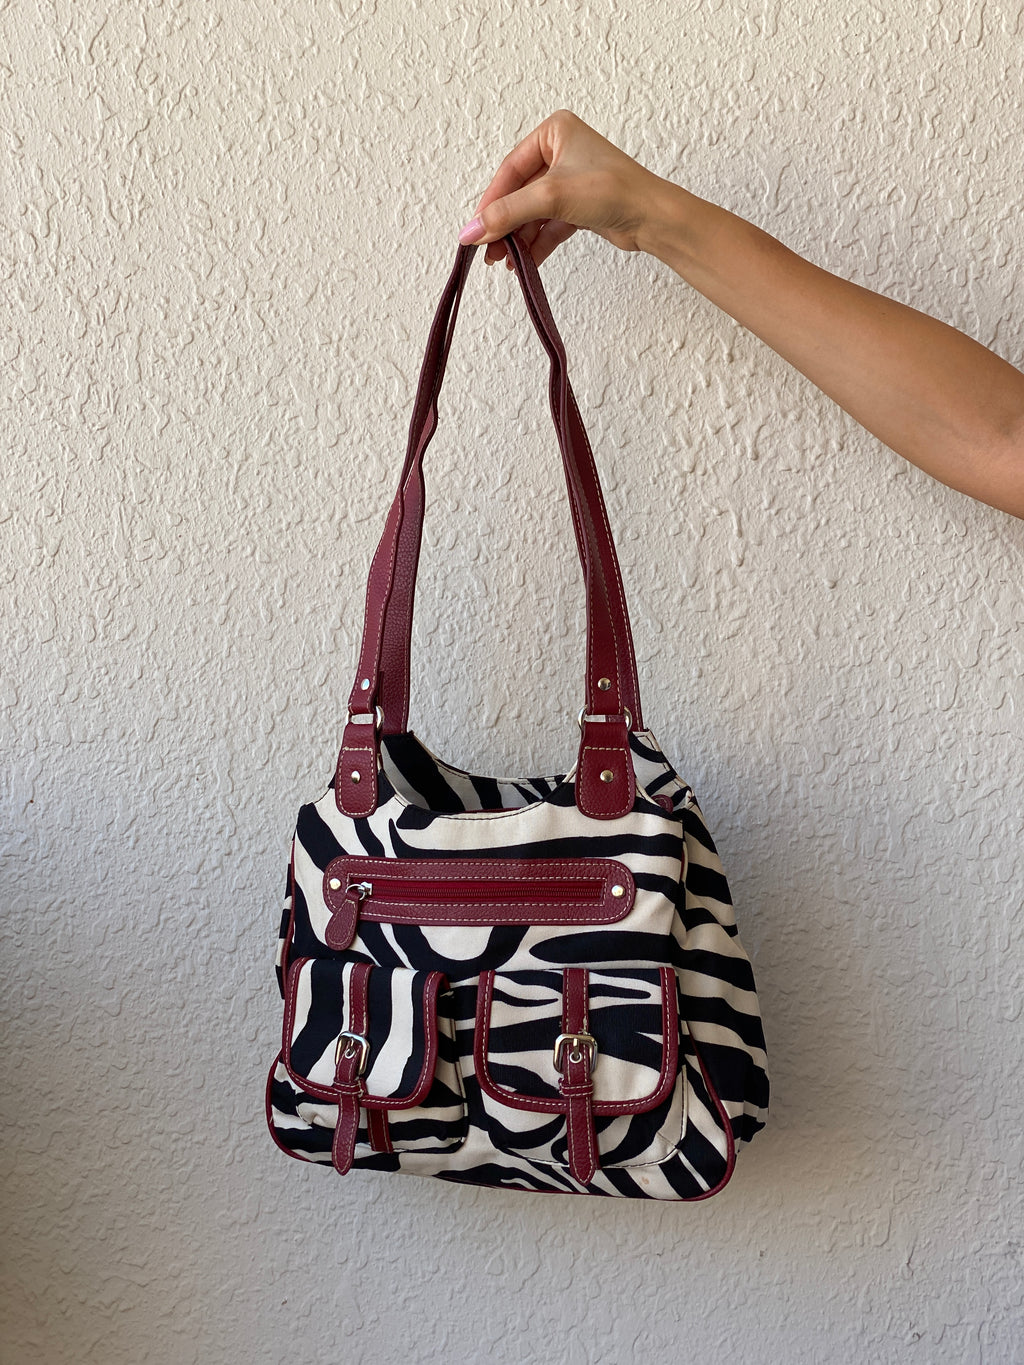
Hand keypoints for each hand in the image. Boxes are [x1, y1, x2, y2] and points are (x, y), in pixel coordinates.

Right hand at [458, 109, 665, 268]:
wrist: (653, 218)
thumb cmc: (614, 190)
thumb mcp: (551, 196)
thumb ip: (508, 213)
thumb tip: (472, 230)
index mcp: (554, 132)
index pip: (510, 170)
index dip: (490, 203)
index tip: (473, 231)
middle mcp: (561, 152)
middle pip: (519, 193)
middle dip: (503, 224)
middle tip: (486, 250)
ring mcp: (570, 180)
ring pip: (532, 211)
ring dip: (517, 237)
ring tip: (502, 261)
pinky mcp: (579, 205)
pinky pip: (548, 224)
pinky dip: (535, 243)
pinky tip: (523, 261)